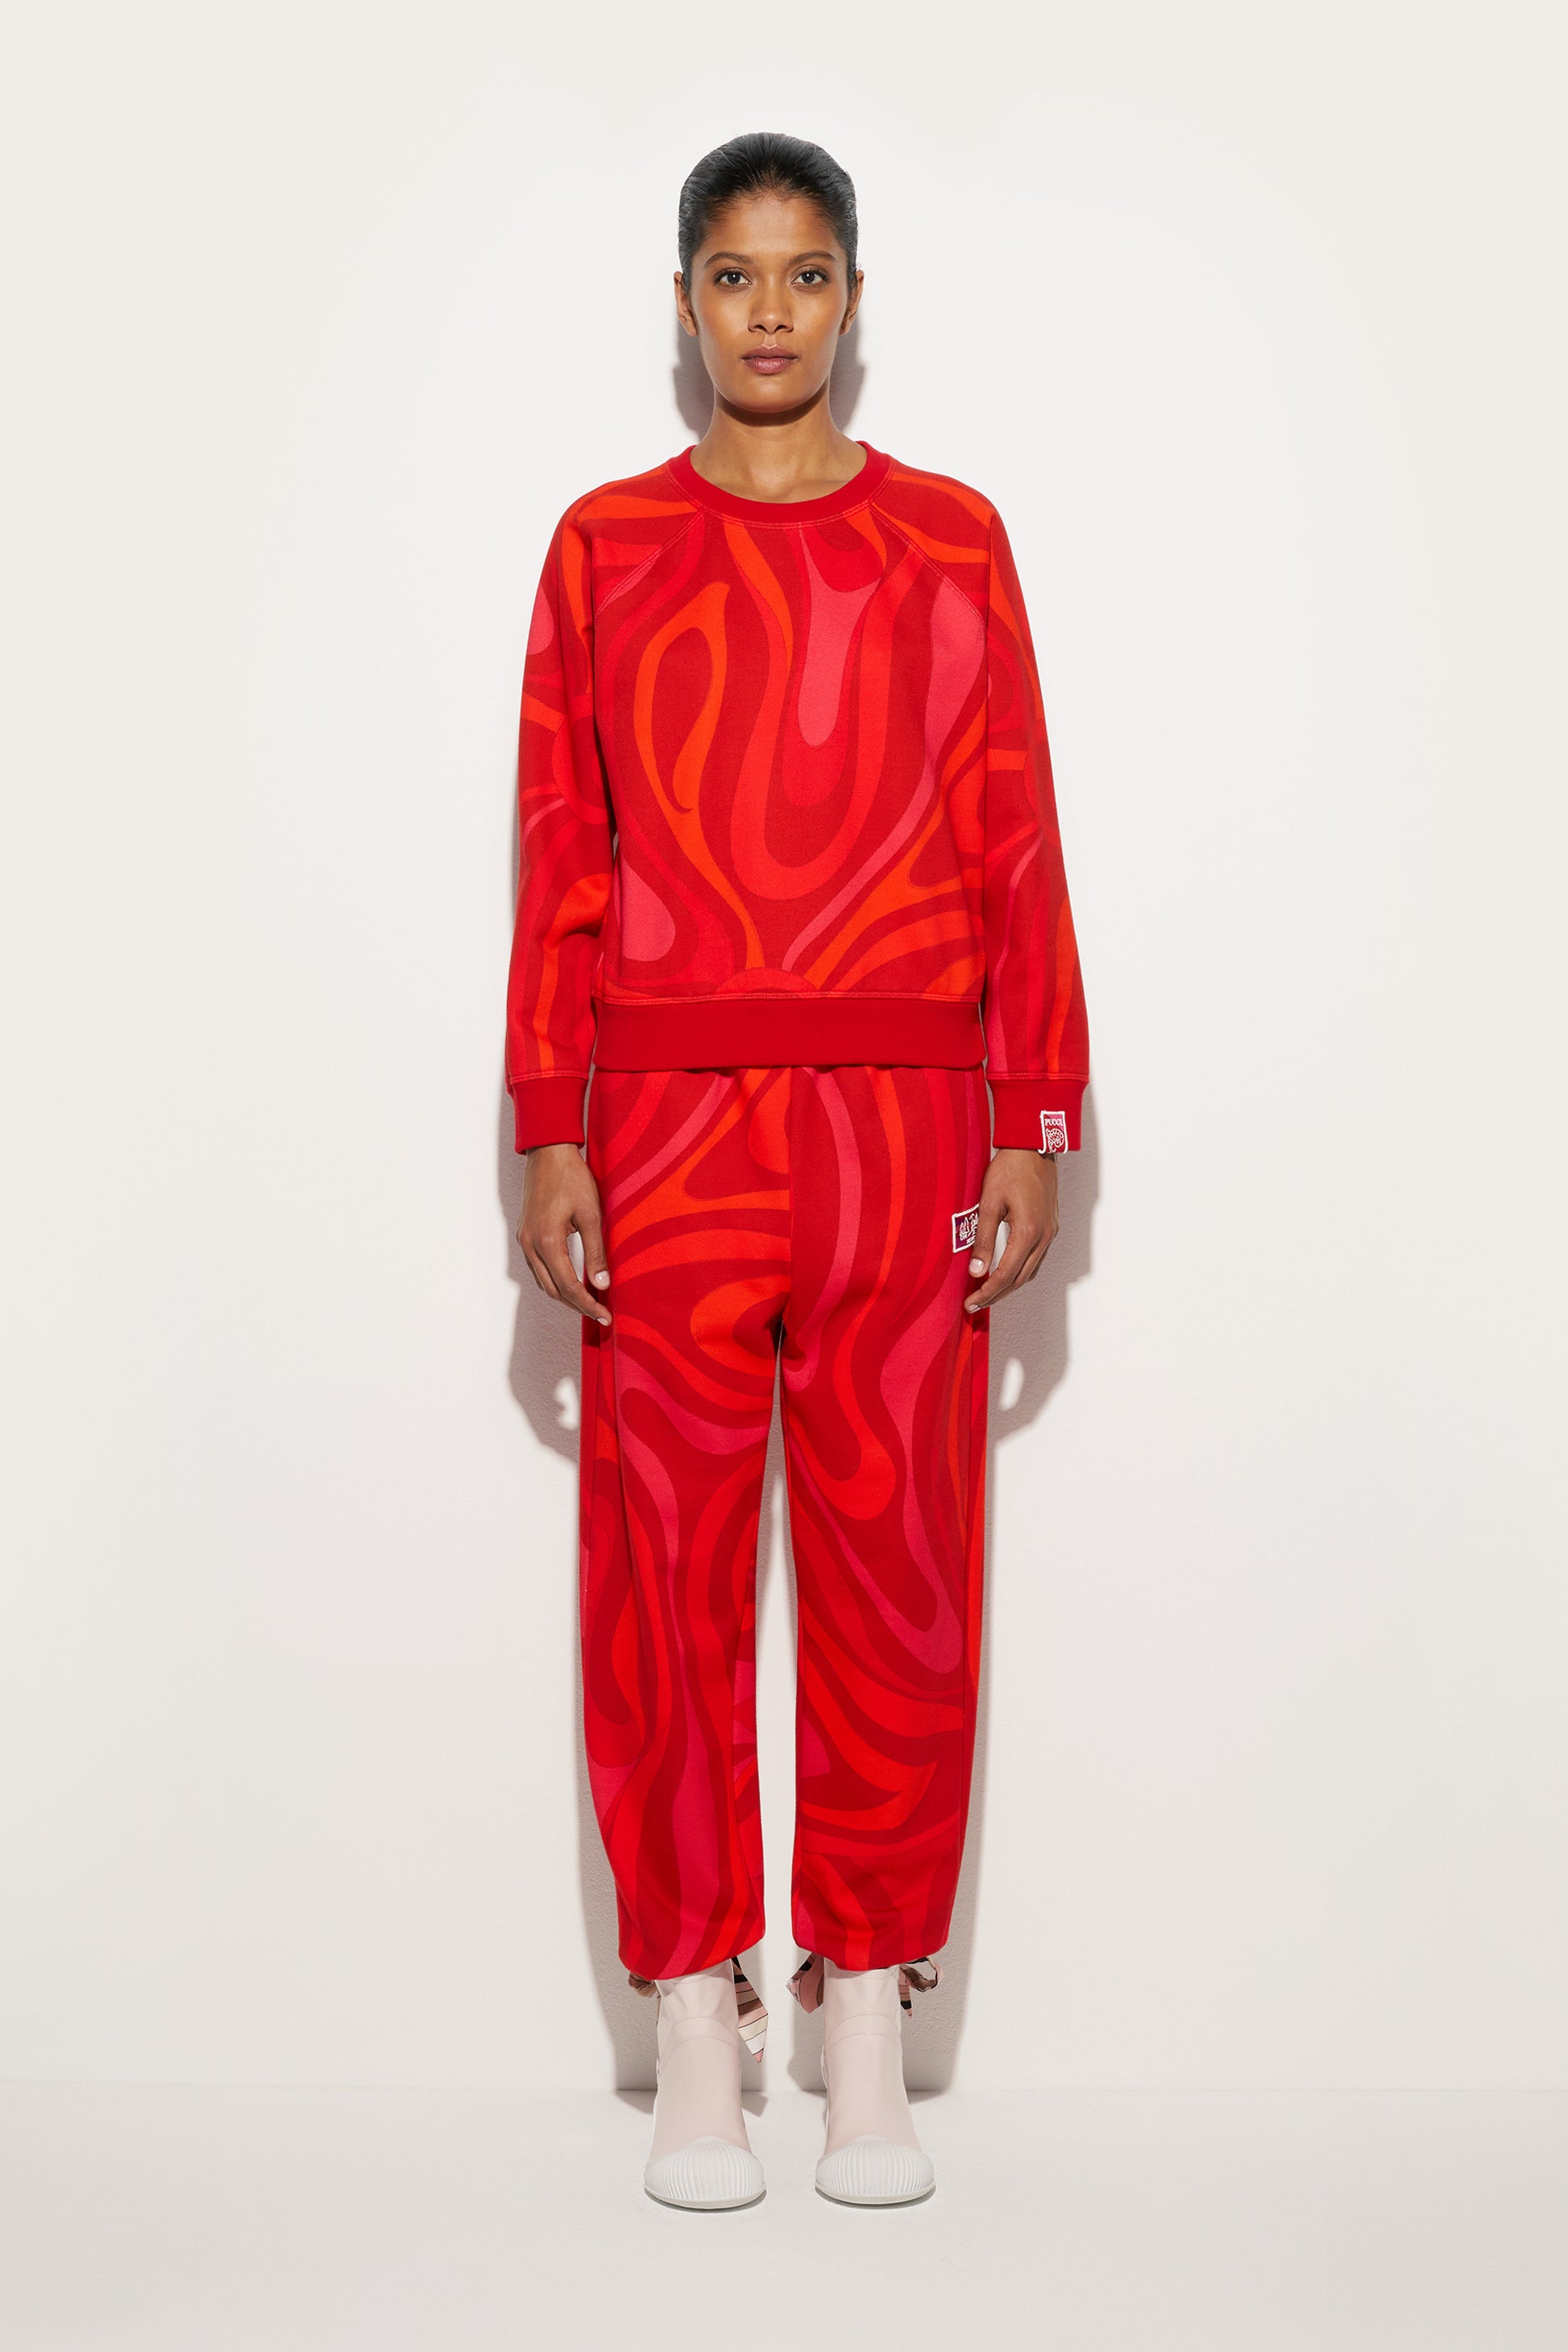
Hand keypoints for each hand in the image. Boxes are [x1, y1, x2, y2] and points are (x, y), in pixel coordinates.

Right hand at [516, 1143, 611, 1325]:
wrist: (548, 1152)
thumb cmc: (572, 1178)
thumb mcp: (591, 1215)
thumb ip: (596, 1252)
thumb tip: (602, 1284)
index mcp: (547, 1241)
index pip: (568, 1287)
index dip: (588, 1305)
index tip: (606, 1316)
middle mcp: (530, 1245)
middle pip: (553, 1290)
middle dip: (577, 1305)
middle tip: (600, 1313)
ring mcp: (525, 1240)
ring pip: (544, 1281)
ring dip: (565, 1294)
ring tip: (589, 1301)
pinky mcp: (525, 1234)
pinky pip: (538, 1268)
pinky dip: (555, 1280)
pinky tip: (572, 1280)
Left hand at [964, 1148, 1058, 1312]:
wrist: (1034, 1146)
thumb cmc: (1009, 1169)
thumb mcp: (989, 1203)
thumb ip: (983, 1240)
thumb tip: (976, 1271)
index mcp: (1028, 1232)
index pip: (1005, 1274)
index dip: (987, 1292)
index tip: (970, 1303)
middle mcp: (1044, 1236)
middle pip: (1020, 1279)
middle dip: (997, 1294)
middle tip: (974, 1304)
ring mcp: (1051, 1232)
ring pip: (1030, 1271)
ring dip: (1009, 1285)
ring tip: (987, 1292)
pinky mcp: (1051, 1226)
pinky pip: (1037, 1259)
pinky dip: (1020, 1271)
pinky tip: (1006, 1271)